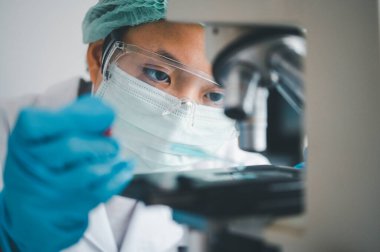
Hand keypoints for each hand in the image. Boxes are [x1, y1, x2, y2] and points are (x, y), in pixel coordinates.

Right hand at [0, 96, 133, 250]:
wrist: (35, 201)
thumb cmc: (47, 154)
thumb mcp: (48, 131)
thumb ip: (75, 115)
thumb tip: (106, 113)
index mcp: (24, 139)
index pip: (40, 123)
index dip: (79, 116)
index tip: (107, 115)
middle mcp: (33, 166)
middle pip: (70, 146)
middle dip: (101, 141)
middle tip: (115, 141)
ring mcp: (51, 190)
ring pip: (90, 172)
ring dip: (112, 159)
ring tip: (116, 151)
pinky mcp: (70, 206)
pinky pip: (102, 191)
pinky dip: (120, 176)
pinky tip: (126, 166)